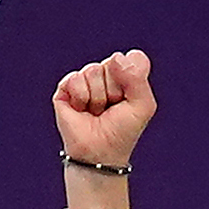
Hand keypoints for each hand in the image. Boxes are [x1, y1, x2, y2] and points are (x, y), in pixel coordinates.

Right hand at [49, 49, 153, 169]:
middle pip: (113, 63)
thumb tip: (117, 57)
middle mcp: (106, 73)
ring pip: (93, 70)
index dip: (133, 77)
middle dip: (116, 89)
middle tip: (112, 107)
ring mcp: (85, 79)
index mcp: (127, 75)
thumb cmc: (123, 130)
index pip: (133, 58)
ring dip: (98, 97)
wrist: (99, 151)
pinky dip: (82, 97)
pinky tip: (82, 109)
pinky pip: (75, 78)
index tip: (130, 98)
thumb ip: (138, 79)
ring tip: (97, 111)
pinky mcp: (65, 86)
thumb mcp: (143, 106)